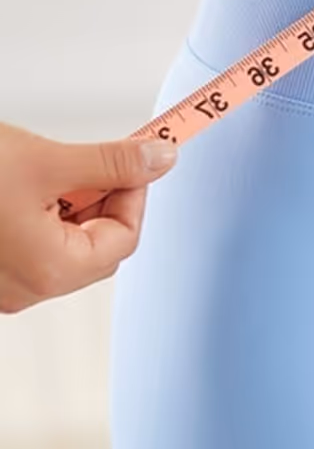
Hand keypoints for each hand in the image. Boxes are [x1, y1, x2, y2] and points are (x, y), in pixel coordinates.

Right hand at [0, 122, 176, 313]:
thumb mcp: (50, 160)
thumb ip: (113, 164)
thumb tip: (162, 159)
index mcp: (49, 272)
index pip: (124, 239)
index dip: (135, 193)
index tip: (134, 158)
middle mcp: (25, 290)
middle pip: (98, 247)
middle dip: (104, 198)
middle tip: (96, 160)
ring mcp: (2, 285)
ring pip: (66, 244)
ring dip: (74, 204)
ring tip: (49, 170)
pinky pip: (34, 246)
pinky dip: (44, 213)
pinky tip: (26, 185)